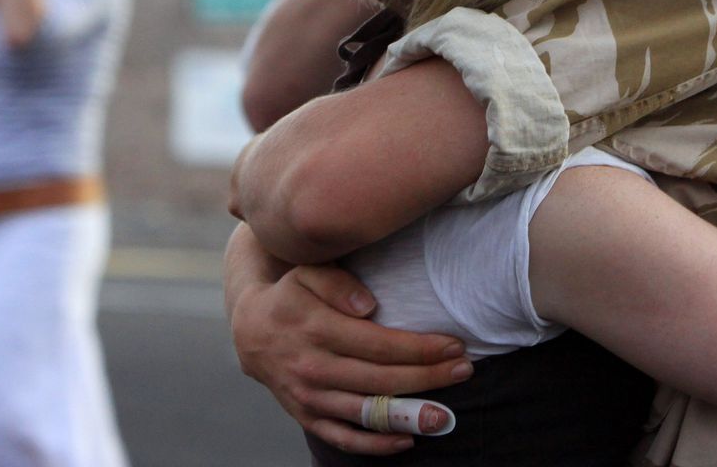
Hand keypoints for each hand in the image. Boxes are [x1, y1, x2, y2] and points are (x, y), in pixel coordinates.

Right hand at [226, 237, 472, 453]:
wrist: (251, 330)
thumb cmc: (293, 295)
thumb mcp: (308, 272)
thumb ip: (337, 282)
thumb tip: (368, 305)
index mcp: (317, 330)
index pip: (380, 345)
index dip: (421, 348)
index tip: (454, 345)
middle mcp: (313, 368)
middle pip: (381, 379)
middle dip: (428, 377)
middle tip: (465, 371)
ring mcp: (308, 398)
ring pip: (366, 413)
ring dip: (409, 415)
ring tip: (445, 416)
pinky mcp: (306, 416)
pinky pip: (342, 437)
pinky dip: (374, 445)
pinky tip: (406, 440)